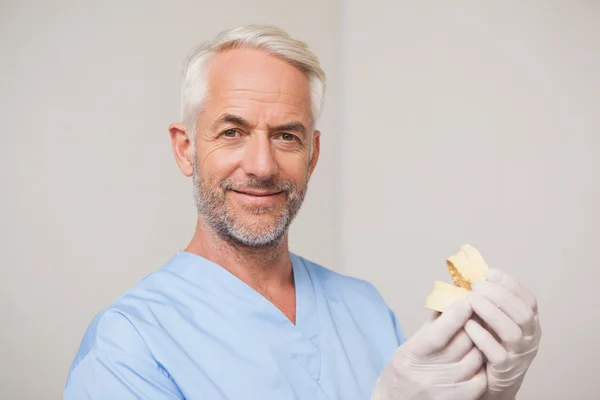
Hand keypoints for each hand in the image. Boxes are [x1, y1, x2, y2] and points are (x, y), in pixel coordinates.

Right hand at [371, 298, 486, 399]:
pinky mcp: (459, 399)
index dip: (455, 315)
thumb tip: (450, 300)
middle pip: (462, 342)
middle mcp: (429, 374)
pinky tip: (474, 361)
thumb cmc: (404, 371)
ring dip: (478, 345)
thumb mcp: (409, 345)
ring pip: (475, 357)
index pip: (439, 333)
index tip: (466, 300)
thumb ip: (431, 325)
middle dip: (471, 324)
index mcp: (412, 355)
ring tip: (474, 339)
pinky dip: (480, 366)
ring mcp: (446, 388)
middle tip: (477, 313)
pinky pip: (481, 377)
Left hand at [465, 268, 541, 398]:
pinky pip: (496, 352)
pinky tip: (467, 324)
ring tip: (470, 301)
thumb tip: (466, 274)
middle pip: (522, 313)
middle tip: (475, 287)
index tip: (489, 273)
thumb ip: (487, 299)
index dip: (510, 284)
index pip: (528, 299)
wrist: (494, 379)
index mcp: (530, 321)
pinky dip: (482, 336)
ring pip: (511, 332)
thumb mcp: (494, 318)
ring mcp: (519, 354)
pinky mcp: (505, 369)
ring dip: (490, 312)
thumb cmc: (492, 342)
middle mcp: (530, 337)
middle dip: (498, 295)